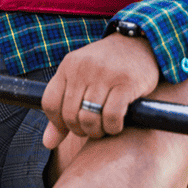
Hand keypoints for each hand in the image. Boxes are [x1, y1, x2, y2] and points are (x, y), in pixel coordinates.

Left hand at [40, 33, 159, 149]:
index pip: (50, 103)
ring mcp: (105, 74)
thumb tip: (48, 143)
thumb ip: (62, 109)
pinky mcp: (126, 83)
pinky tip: (116, 124)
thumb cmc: (106, 66)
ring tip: (103, 127)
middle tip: (92, 128)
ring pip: (89, 118)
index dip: (58, 123)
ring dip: (96, 131)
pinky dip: (112, 128)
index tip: (71, 126)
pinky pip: (111, 117)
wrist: (139, 43)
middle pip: (70, 115)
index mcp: (68, 65)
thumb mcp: (80, 79)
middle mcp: (83, 68)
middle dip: (80, 129)